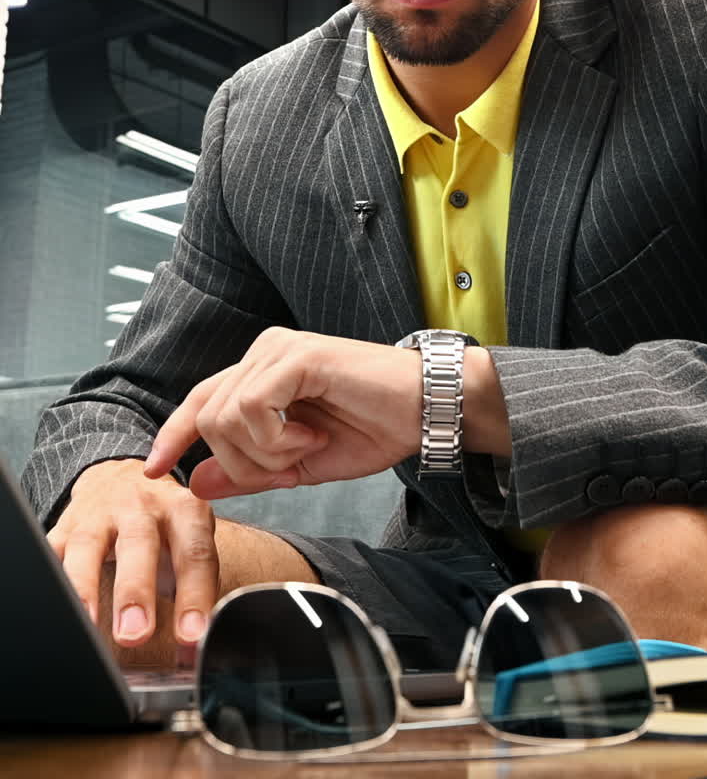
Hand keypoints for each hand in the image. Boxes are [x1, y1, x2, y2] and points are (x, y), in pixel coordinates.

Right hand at [47, 458, 217, 648]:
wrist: (123, 478)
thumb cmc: (164, 523)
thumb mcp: (191, 540)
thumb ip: (195, 589)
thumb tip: (191, 648)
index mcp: (184, 510)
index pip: (194, 553)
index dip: (194, 595)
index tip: (191, 635)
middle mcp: (142, 506)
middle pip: (140, 543)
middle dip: (136, 591)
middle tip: (135, 634)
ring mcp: (100, 513)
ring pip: (89, 544)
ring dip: (86, 586)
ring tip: (87, 623)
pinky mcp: (66, 525)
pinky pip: (52, 551)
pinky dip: (53, 581)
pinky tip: (56, 608)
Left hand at [144, 328, 423, 498]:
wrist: (426, 411)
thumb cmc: (375, 428)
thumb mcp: (300, 463)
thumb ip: (249, 470)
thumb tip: (197, 482)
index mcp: (262, 373)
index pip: (200, 402)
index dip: (173, 436)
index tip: (155, 471)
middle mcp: (263, 353)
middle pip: (207, 418)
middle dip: (240, 463)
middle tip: (288, 468)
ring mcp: (278, 349)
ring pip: (224, 416)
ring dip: (262, 453)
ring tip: (305, 448)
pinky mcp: (296, 355)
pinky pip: (252, 407)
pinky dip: (275, 438)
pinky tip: (310, 436)